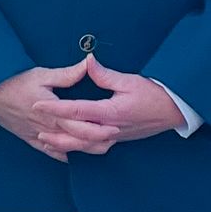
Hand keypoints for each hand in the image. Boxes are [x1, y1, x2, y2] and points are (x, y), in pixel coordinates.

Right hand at [0, 61, 110, 163]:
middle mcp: (48, 128)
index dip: (100, 128)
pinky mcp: (31, 140)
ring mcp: (39, 136)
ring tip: (102, 147)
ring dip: (85, 149)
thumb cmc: (16, 83)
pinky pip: (50, 153)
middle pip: (77, 140)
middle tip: (115, 138)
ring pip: (67, 148)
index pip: (81, 125)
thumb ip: (67, 75)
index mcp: (54, 112)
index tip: (116, 127)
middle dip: (98, 141)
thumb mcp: (42, 74)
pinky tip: (75, 155)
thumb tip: (87, 64)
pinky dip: (64, 155)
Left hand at [42, 57, 183, 156]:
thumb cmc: (155, 94)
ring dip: (64, 145)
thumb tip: (87, 61)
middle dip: (55, 134)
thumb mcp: (130, 80)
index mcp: (110, 112)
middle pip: (76, 136)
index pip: (76, 111)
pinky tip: (69, 147)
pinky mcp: (118, 139)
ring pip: (84, 147)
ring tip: (46, 142)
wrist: (175, 111)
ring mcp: (114, 137)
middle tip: (36, 130)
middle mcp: (110, 128)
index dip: (55, 108)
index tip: (38, 104)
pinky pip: (94, 148)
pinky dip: (79, 149)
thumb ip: (105, 74)